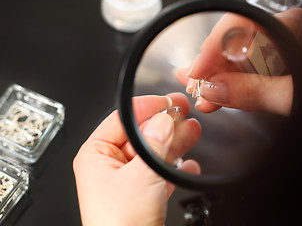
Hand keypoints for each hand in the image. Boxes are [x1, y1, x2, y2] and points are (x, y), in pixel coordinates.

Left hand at [73, 93, 200, 225]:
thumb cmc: (119, 224)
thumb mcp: (139, 175)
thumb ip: (154, 143)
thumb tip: (164, 119)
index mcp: (96, 155)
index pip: (122, 119)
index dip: (146, 107)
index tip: (167, 100)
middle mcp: (110, 166)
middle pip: (141, 134)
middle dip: (165, 123)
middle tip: (183, 111)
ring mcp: (127, 181)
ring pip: (153, 153)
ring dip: (174, 143)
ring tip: (192, 131)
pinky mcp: (141, 196)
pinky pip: (160, 175)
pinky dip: (175, 169)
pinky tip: (190, 165)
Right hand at [176, 8, 301, 115]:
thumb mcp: (293, 96)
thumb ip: (252, 92)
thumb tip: (212, 89)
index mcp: (289, 29)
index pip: (237, 27)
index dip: (210, 50)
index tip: (196, 73)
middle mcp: (279, 33)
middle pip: (231, 43)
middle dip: (209, 68)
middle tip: (193, 86)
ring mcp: (274, 48)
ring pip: (233, 59)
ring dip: (215, 79)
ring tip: (200, 95)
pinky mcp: (271, 64)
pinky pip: (242, 71)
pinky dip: (228, 85)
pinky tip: (215, 95)